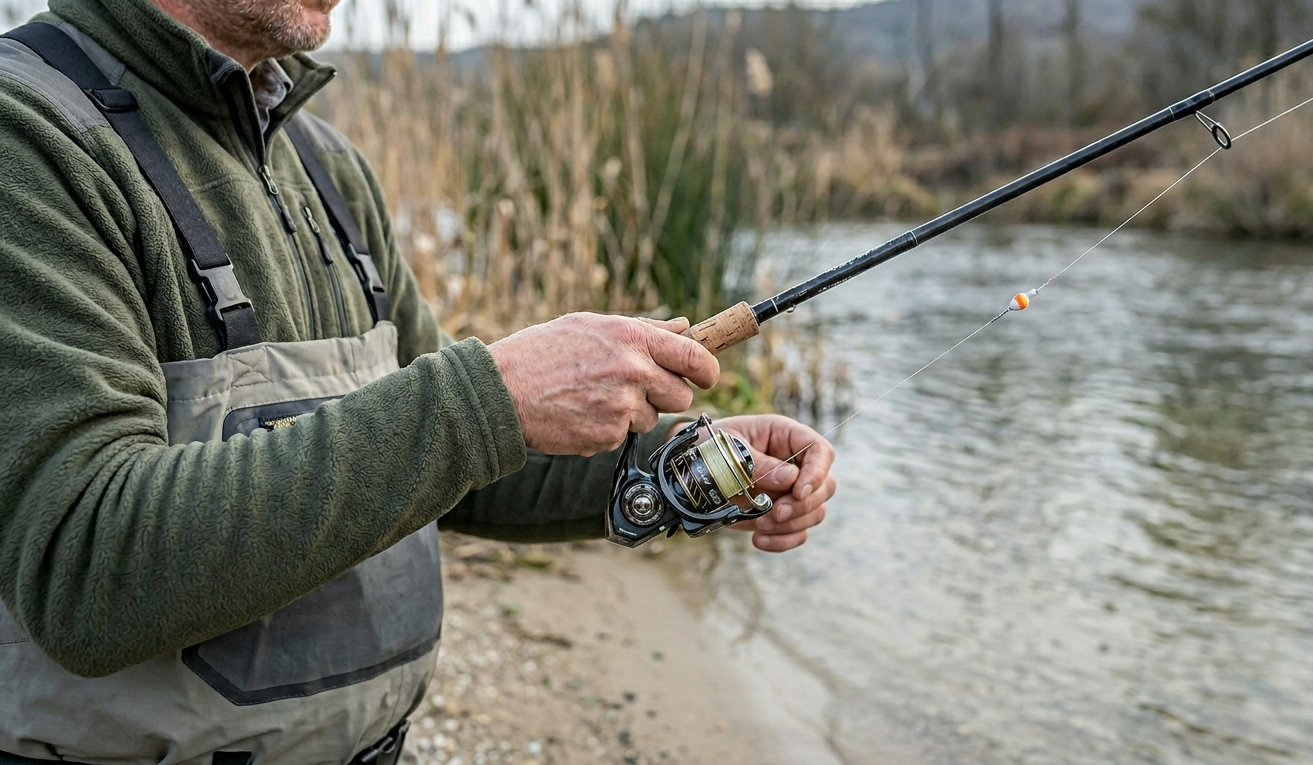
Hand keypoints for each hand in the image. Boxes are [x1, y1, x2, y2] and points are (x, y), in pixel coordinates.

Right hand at [488, 313, 718, 456]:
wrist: (501, 391)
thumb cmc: (541, 352)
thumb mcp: (592, 325)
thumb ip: (644, 329)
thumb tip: (685, 327)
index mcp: (632, 337)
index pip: (695, 356)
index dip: (708, 370)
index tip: (707, 376)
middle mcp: (633, 370)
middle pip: (681, 395)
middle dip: (665, 396)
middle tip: (637, 389)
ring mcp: (622, 405)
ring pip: (651, 418)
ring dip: (632, 413)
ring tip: (593, 397)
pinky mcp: (608, 435)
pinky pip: (624, 436)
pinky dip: (607, 430)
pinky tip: (580, 414)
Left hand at [714, 414, 835, 552]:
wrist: (685, 471)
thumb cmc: (706, 448)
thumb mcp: (726, 448)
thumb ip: (758, 463)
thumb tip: (791, 479)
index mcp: (784, 436)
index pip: (820, 451)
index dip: (816, 472)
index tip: (798, 492)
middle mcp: (794, 464)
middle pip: (825, 486)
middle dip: (803, 504)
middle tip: (775, 513)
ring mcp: (789, 492)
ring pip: (815, 512)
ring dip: (792, 524)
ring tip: (760, 526)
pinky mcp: (779, 515)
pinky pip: (797, 533)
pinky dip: (783, 541)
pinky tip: (758, 541)